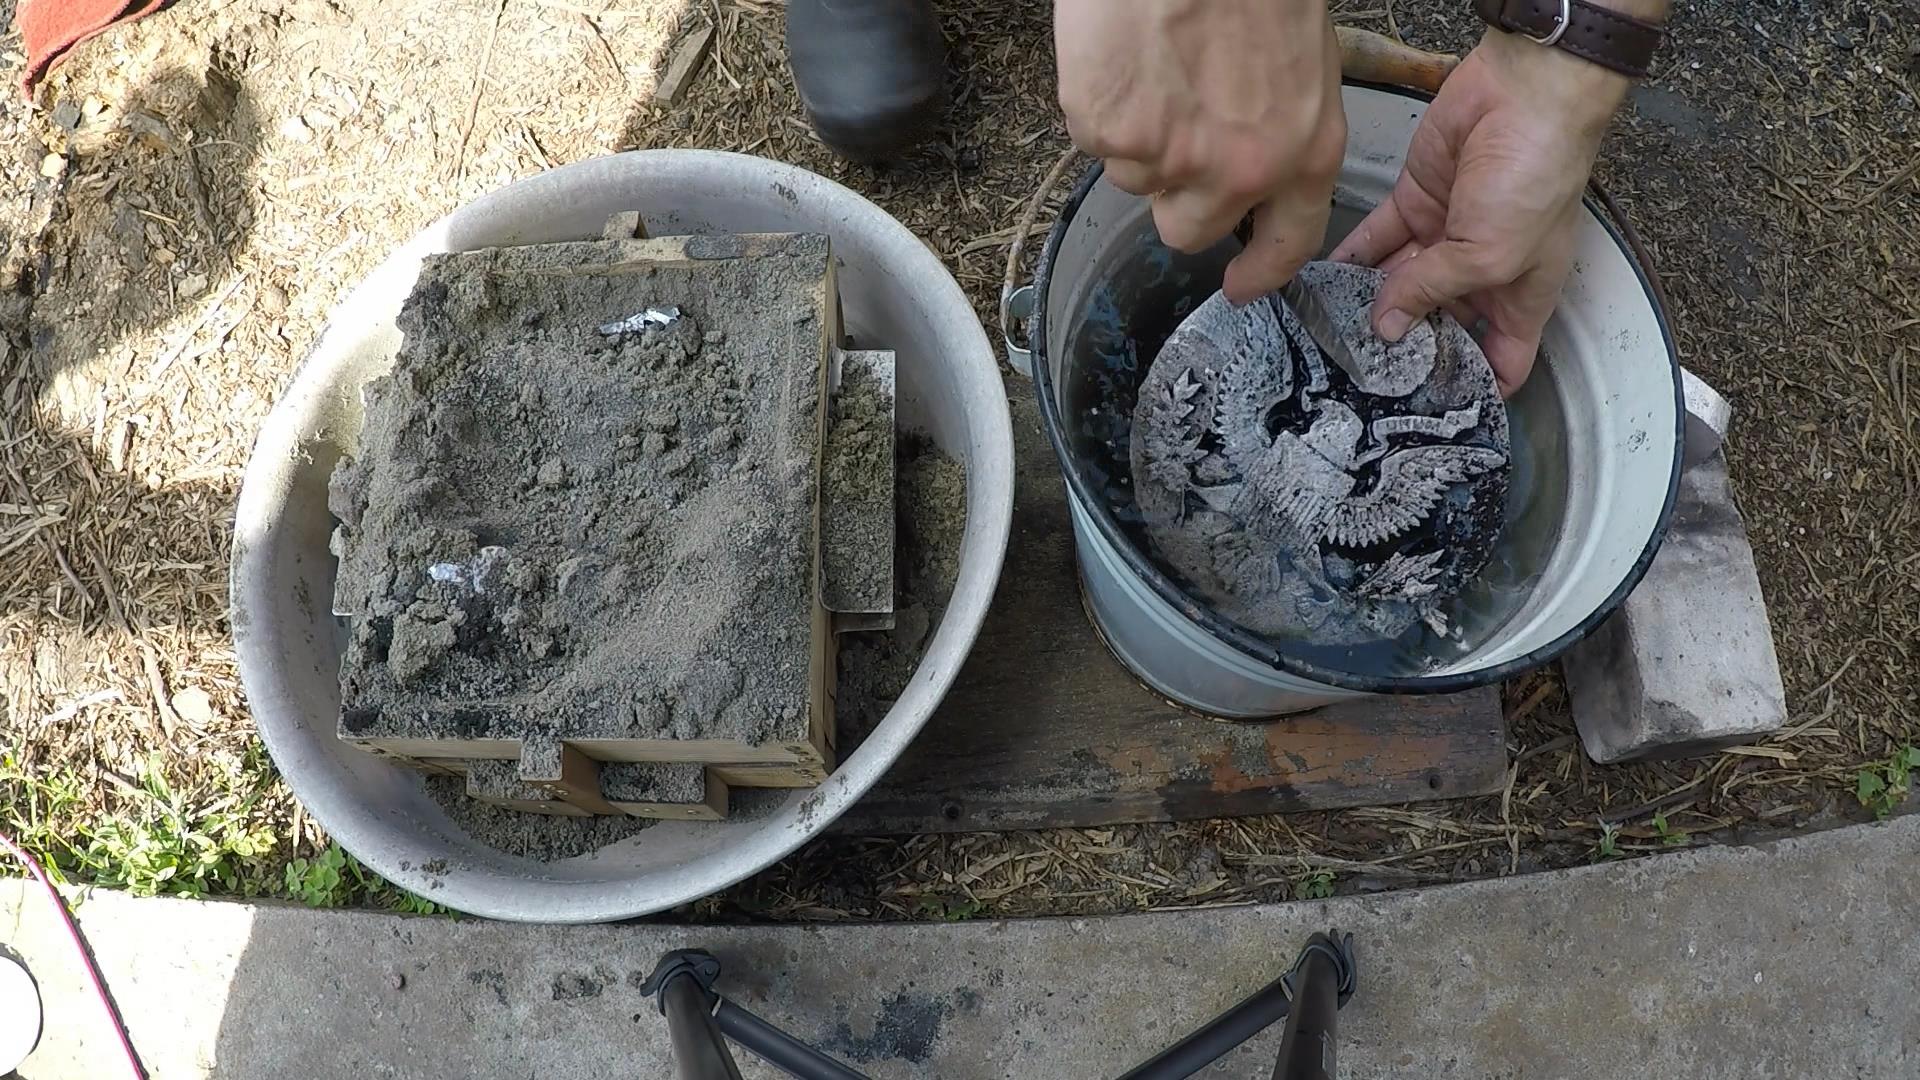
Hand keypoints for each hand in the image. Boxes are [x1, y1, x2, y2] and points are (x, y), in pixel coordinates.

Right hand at [1054, 0, 1345, 302]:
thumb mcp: (1300, 63)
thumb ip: (1278, 130)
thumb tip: (1251, 171)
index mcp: (1301, 150)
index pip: (1288, 242)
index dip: (1261, 272)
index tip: (1242, 286)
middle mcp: (1237, 170)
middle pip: (1188, 230)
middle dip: (1176, 193)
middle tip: (1174, 131)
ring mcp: (1168, 157)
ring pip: (1134, 178)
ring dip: (1136, 136)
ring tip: (1153, 67)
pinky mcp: (1110, 131)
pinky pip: (1093, 139)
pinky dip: (1100, 104)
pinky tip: (1122, 59)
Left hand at [1329, 30, 1633, 393]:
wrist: (1523, 95)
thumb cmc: (1537, 175)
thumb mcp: (1490, 254)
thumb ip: (1432, 292)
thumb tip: (1385, 326)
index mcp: (1521, 296)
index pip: (1502, 361)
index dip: (1473, 389)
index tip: (1431, 415)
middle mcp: (1483, 272)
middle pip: (1438, 326)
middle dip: (1403, 348)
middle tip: (1356, 377)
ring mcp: (1446, 237)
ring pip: (1399, 284)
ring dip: (1367, 305)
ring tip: (1327, 335)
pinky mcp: (1415, 203)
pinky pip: (1376, 241)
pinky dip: (1350, 260)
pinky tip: (1320, 285)